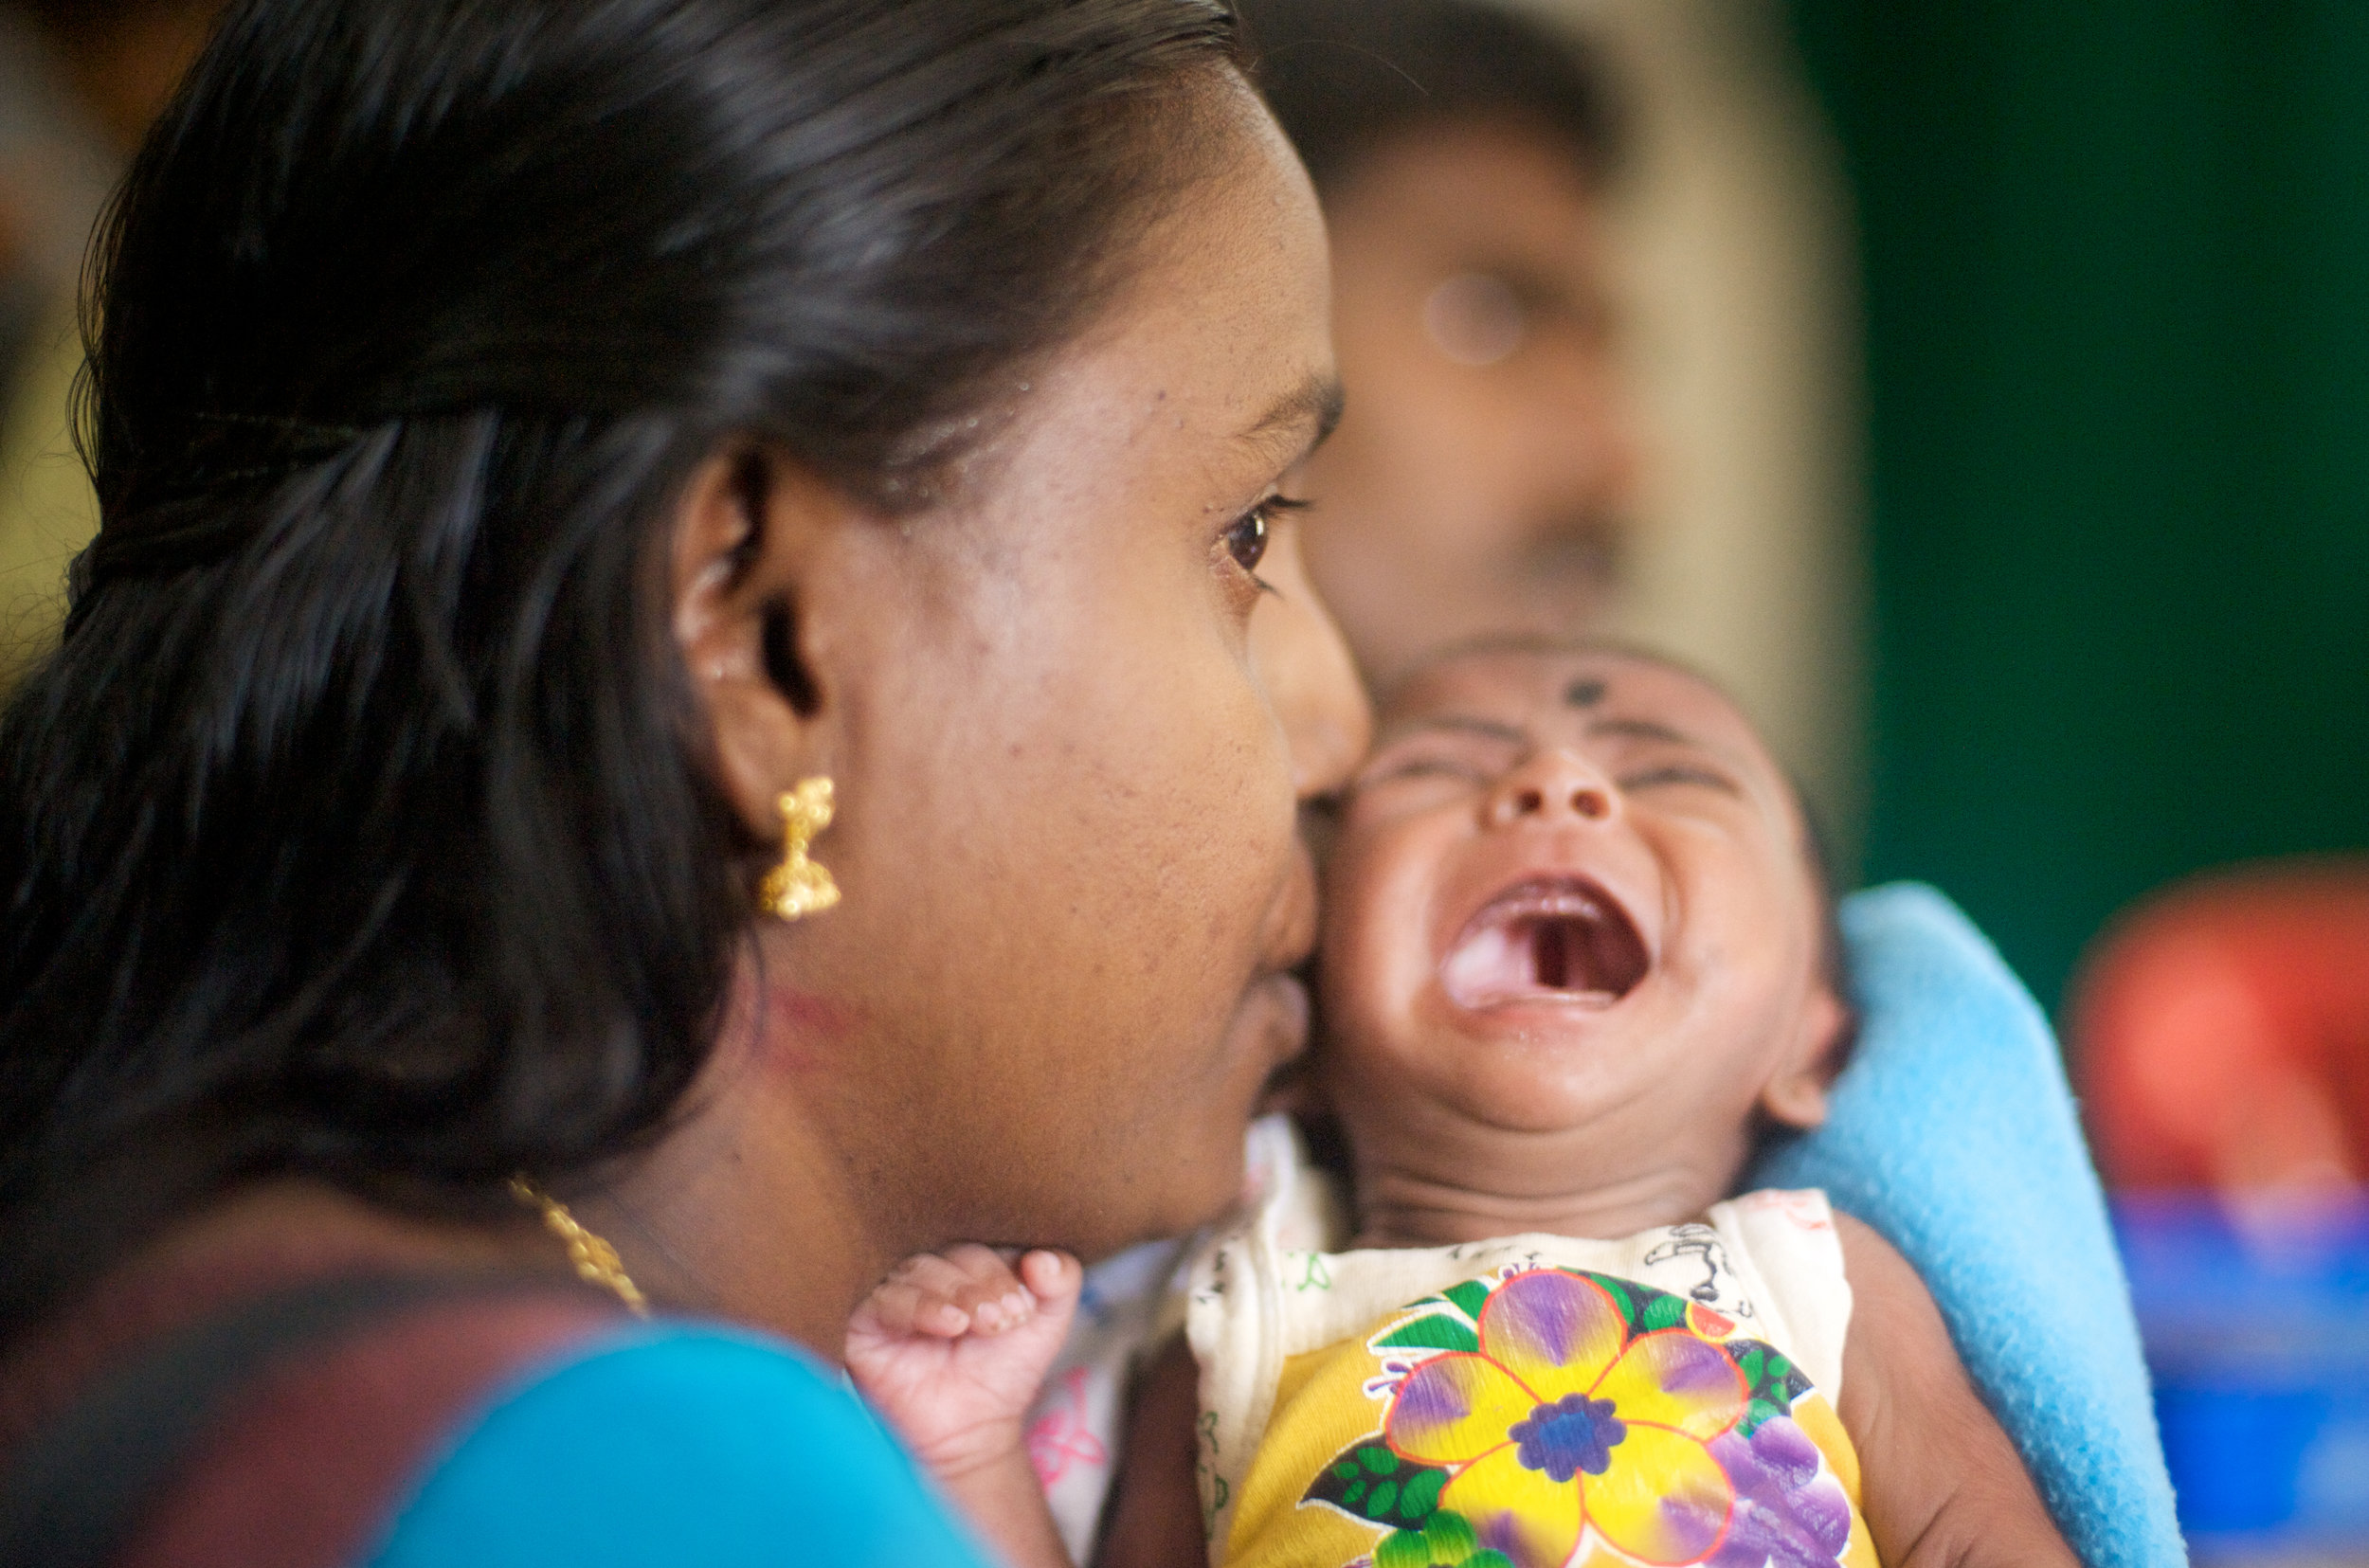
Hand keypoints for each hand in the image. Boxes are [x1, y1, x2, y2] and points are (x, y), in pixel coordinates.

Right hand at [846, 1244, 1081, 1479]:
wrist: (972, 1430)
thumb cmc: (1003, 1368)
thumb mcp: (1047, 1322)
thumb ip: (1061, 1280)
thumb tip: (1041, 1257)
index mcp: (962, 1255)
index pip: (979, 1237)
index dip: (1004, 1268)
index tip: (1025, 1310)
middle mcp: (923, 1267)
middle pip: (947, 1249)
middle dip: (983, 1282)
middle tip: (1005, 1319)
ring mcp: (888, 1292)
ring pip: (916, 1268)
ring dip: (955, 1293)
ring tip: (980, 1324)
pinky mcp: (860, 1322)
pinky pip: (883, 1300)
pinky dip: (919, 1306)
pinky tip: (950, 1324)